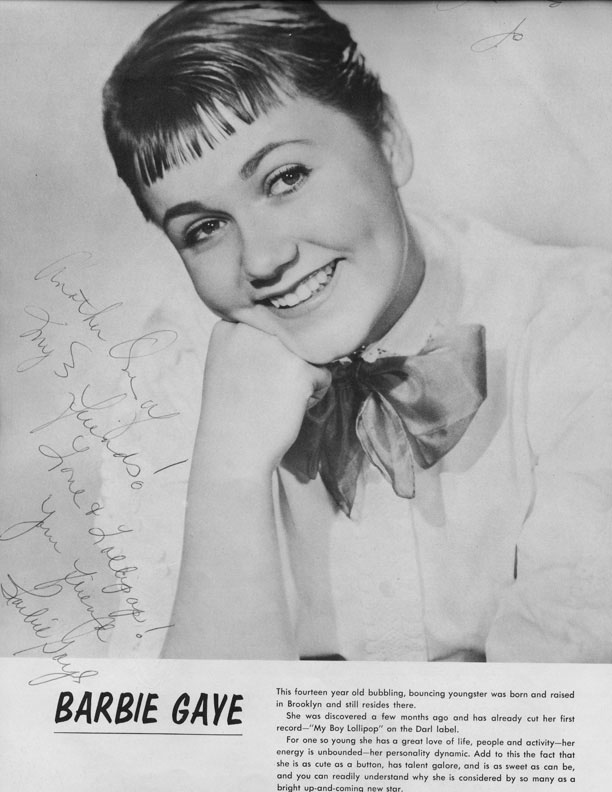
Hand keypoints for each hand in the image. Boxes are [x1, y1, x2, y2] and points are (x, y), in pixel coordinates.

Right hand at [198, 320, 330, 478]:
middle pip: (292, 338)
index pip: (270, 328)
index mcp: (230, 326)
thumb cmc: (232, 413)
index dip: (265, 357)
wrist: (234, 452)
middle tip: (261, 391)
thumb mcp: (229, 363)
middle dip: (285, 365)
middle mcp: (251, 329)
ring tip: (273, 399)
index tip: (247, 379)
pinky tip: (287, 409)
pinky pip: (323, 375)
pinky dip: (313, 395)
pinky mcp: (300, 368)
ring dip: (300, 378)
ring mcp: (276, 347)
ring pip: (309, 355)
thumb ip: (252, 339)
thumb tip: (296, 326)